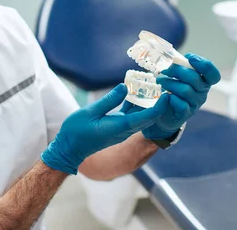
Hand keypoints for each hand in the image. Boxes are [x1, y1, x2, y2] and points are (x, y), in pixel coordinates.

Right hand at [41, 84, 167, 174]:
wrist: (69, 149)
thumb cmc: (76, 131)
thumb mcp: (91, 112)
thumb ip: (109, 100)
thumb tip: (125, 87)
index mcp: (120, 127)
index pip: (146, 117)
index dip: (159, 107)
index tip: (167, 95)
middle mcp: (124, 130)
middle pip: (147, 117)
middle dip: (157, 103)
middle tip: (162, 86)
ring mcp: (121, 130)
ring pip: (140, 116)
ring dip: (147, 103)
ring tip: (151, 86)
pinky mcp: (116, 128)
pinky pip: (131, 116)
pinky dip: (135, 105)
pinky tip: (133, 92)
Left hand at [122, 53, 220, 140]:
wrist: (166, 112)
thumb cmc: (174, 89)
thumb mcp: (180, 76)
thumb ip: (180, 65)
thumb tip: (171, 55)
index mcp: (204, 81)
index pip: (213, 74)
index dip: (205, 65)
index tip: (190, 58)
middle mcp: (202, 92)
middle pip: (195, 78)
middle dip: (177, 70)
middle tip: (164, 69)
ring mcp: (195, 104)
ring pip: (185, 90)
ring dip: (169, 83)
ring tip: (160, 80)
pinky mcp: (185, 113)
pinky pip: (180, 103)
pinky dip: (170, 97)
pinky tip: (164, 95)